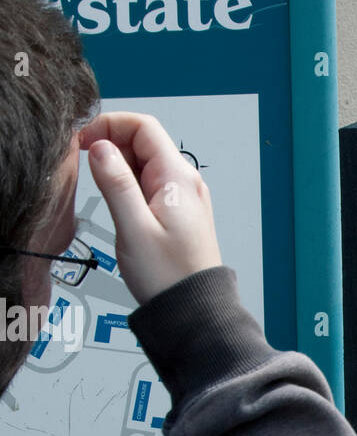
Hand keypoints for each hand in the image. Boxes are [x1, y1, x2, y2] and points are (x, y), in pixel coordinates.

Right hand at [79, 112, 222, 306]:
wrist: (194, 310)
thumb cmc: (169, 276)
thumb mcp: (134, 229)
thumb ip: (115, 184)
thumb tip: (99, 148)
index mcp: (177, 178)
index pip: (143, 126)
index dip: (109, 125)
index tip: (83, 140)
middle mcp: (185, 182)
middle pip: (143, 142)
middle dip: (110, 145)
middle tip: (84, 164)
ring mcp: (183, 197)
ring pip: (144, 164)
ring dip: (118, 167)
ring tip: (100, 190)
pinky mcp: (178, 213)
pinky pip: (149, 185)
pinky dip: (129, 184)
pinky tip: (117, 204)